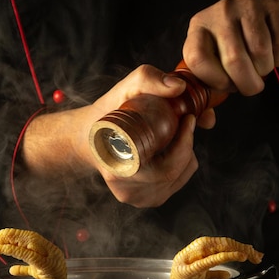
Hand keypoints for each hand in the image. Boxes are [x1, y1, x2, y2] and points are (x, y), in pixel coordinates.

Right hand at [92, 65, 200, 206]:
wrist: (90, 136)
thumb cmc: (108, 112)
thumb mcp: (126, 87)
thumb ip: (149, 79)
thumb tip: (178, 87)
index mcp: (121, 172)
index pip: (168, 168)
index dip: (184, 144)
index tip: (189, 118)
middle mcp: (130, 192)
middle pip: (178, 171)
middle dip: (187, 144)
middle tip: (186, 121)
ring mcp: (139, 199)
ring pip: (181, 176)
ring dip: (185, 153)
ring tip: (175, 134)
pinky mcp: (147, 200)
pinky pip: (178, 181)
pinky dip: (181, 163)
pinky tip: (169, 148)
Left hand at [182, 0, 278, 95]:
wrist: (267, 20)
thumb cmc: (236, 49)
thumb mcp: (216, 63)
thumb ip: (208, 91)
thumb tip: (208, 121)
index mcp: (198, 28)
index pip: (197, 59)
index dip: (214, 81)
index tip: (226, 86)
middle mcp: (219, 12)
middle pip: (233, 60)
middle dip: (246, 83)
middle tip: (251, 87)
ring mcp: (246, 5)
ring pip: (260, 52)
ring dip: (264, 71)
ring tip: (261, 69)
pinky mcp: (273, 5)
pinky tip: (275, 55)